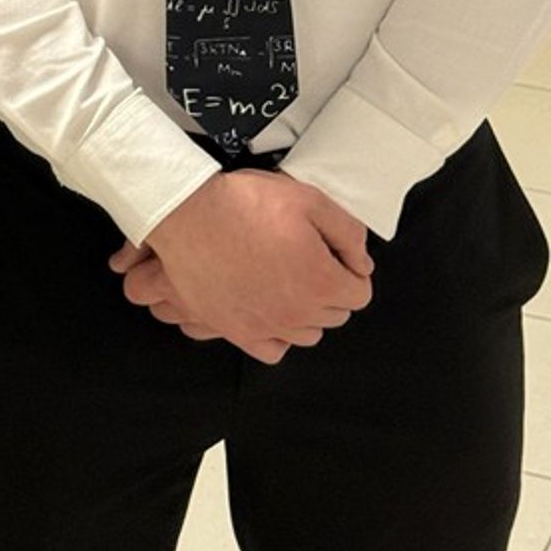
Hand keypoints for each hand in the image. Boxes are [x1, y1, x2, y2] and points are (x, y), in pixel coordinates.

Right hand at [116, 171, 373, 365]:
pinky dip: (279, 335)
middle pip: (335, 314)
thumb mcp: (308, 200)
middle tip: (307, 260)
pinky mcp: (238, 332)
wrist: (189, 214)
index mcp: (322, 281)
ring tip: (287, 282)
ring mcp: (268, 326)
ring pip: (308, 334)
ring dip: (306, 311)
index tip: (334, 254)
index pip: (360, 293)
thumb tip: (361, 262)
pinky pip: (275, 350)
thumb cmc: (245, 203)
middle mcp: (300, 312)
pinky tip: (271, 310)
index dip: (350, 270)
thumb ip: (348, 233)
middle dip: (330, 289)